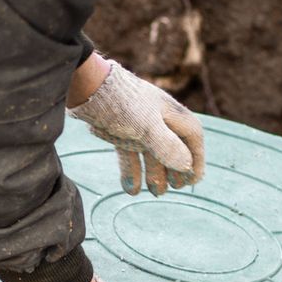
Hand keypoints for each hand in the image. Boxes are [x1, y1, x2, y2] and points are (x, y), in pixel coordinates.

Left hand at [67, 57, 204, 196]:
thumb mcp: (147, 126)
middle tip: (176, 187)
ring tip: (156, 193)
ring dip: (155, 174)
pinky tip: (131, 190)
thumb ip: (167, 146)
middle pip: (174, 147)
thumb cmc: (122, 103)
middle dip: (176, 169)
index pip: (192, 136)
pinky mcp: (119, 132)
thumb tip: (186, 166)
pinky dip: (132, 172)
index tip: (194, 180)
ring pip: (151, 154)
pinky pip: (130, 155)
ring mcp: (138, 126)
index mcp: (170, 113)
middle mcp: (157, 119)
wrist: (86, 88)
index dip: (196, 158)